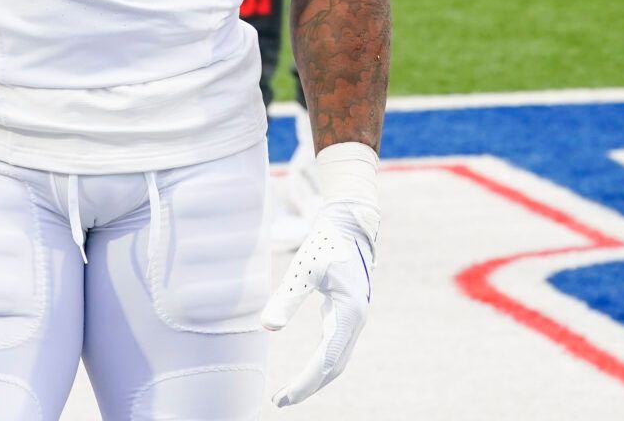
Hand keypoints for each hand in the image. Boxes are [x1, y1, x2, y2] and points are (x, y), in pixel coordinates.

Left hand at [261, 196, 377, 406]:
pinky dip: (321, 361)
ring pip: (337, 358)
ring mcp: (354, 317)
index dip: (305, 383)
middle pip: (333, 367)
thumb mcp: (304, 270)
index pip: (326, 361)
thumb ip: (286, 299)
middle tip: (280, 401)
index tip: (283, 397)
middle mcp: (356, 321)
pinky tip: (306, 368)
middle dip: (308, 386)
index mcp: (349, 315)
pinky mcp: (348, 311)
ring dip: (315, 377)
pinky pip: (336, 345)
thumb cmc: (326, 243)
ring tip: (289, 391)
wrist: (349, 223)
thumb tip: (267, 327)